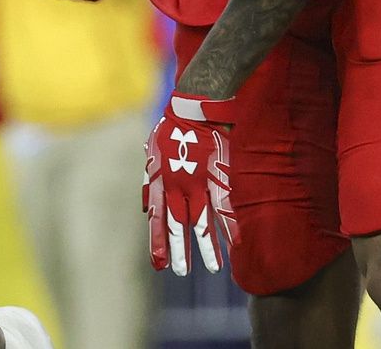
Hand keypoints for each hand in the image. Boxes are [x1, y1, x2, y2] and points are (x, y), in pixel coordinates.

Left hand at [146, 93, 237, 275]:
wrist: (193, 109)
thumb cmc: (171, 130)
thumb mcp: (151, 154)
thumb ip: (149, 182)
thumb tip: (143, 209)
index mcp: (160, 182)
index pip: (157, 219)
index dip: (157, 241)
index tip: (159, 265)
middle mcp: (177, 187)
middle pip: (177, 225)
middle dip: (179, 251)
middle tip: (180, 272)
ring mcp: (197, 184)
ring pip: (201, 222)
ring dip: (207, 247)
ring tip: (213, 269)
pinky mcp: (216, 177)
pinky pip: (224, 206)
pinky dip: (230, 226)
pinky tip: (237, 243)